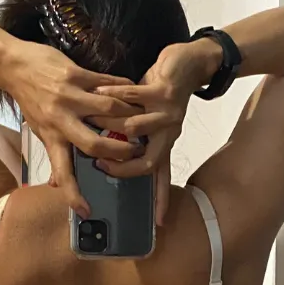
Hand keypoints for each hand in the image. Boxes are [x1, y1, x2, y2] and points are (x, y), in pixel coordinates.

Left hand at [2, 40, 143, 214]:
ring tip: (142, 122)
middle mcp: (60, 121)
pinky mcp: (76, 75)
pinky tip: (136, 94)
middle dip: (119, 151)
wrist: (16, 66)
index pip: (62, 172)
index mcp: (51, 137)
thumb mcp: (39, 130)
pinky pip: (107, 84)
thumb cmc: (30, 100)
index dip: (73, 193)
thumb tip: (57, 183)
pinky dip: (125, 89)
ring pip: (107, 110)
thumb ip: (53, 154)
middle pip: (93, 143)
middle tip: (136, 154)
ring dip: (128, 116)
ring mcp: (69, 97)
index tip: (86, 210)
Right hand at [90, 40, 217, 223]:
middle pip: (147, 163)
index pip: (161, 178)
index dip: (161, 200)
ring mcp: (168, 114)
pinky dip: (115, 96)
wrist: (189, 62)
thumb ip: (127, 143)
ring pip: (135, 130)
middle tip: (99, 163)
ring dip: (112, 124)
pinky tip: (101, 93)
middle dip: (121, 166)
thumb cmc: (162, 93)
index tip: (158, 223)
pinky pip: (133, 100)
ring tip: (93, 119)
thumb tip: (99, 160)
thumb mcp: (146, 123)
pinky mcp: (163, 92)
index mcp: (164, 144)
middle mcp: (168, 134)